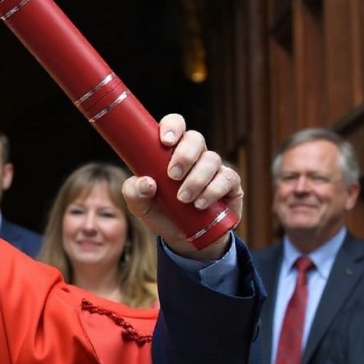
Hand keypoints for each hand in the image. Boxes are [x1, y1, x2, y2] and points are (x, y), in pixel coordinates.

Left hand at [121, 113, 242, 260]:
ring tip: (183, 199)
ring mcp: (214, 168)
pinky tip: (200, 204)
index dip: (173, 126)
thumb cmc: (161, 212)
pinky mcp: (230, 184)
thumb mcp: (140, 206)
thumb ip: (134, 192)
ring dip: (196, 179)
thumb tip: (146, 182)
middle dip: (184, 155)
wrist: (183, 238)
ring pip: (211, 159)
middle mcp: (194, 155)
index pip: (175, 125)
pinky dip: (212, 190)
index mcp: (170, 152)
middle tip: (172, 176)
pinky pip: (227, 178)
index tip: (165, 141)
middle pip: (195, 138)